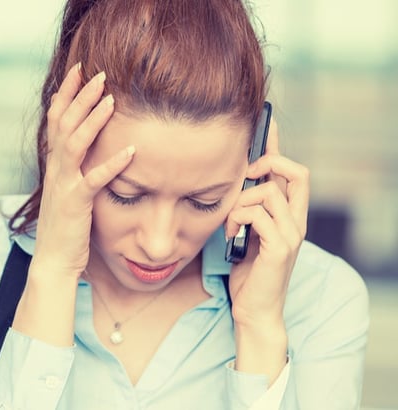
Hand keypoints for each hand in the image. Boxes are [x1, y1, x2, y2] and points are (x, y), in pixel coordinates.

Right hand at [31, 63, 134, 280]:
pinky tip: (131, 151)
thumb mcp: (68, 188)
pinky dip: (112, 164)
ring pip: (74, 143)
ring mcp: (63, 185)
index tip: (79, 69)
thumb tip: (88, 144)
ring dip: (93, 119)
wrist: (53, 260)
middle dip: (80, 96)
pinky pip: (93, 180)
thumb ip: (75, 166)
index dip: (66, 92)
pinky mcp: (75, 204)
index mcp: (54, 163)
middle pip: (63, 122)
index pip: (56, 118)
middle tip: (99, 73)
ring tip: (111, 99)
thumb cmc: (66, 226)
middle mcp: (55, 169)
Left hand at [225, 118, 309, 326]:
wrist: (253, 309)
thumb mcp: (245, 231)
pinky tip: (232, 235)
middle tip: (244, 174)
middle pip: (296, 172)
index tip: (264, 124)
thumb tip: (231, 181)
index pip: (292, 171)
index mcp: (289, 214)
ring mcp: (292, 234)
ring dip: (241, 203)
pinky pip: (258, 214)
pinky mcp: (280, 247)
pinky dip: (238, 219)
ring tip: (231, 224)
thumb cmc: (247, 271)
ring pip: (269, 192)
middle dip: (267, 164)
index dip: (279, 146)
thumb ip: (246, 208)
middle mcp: (297, 221)